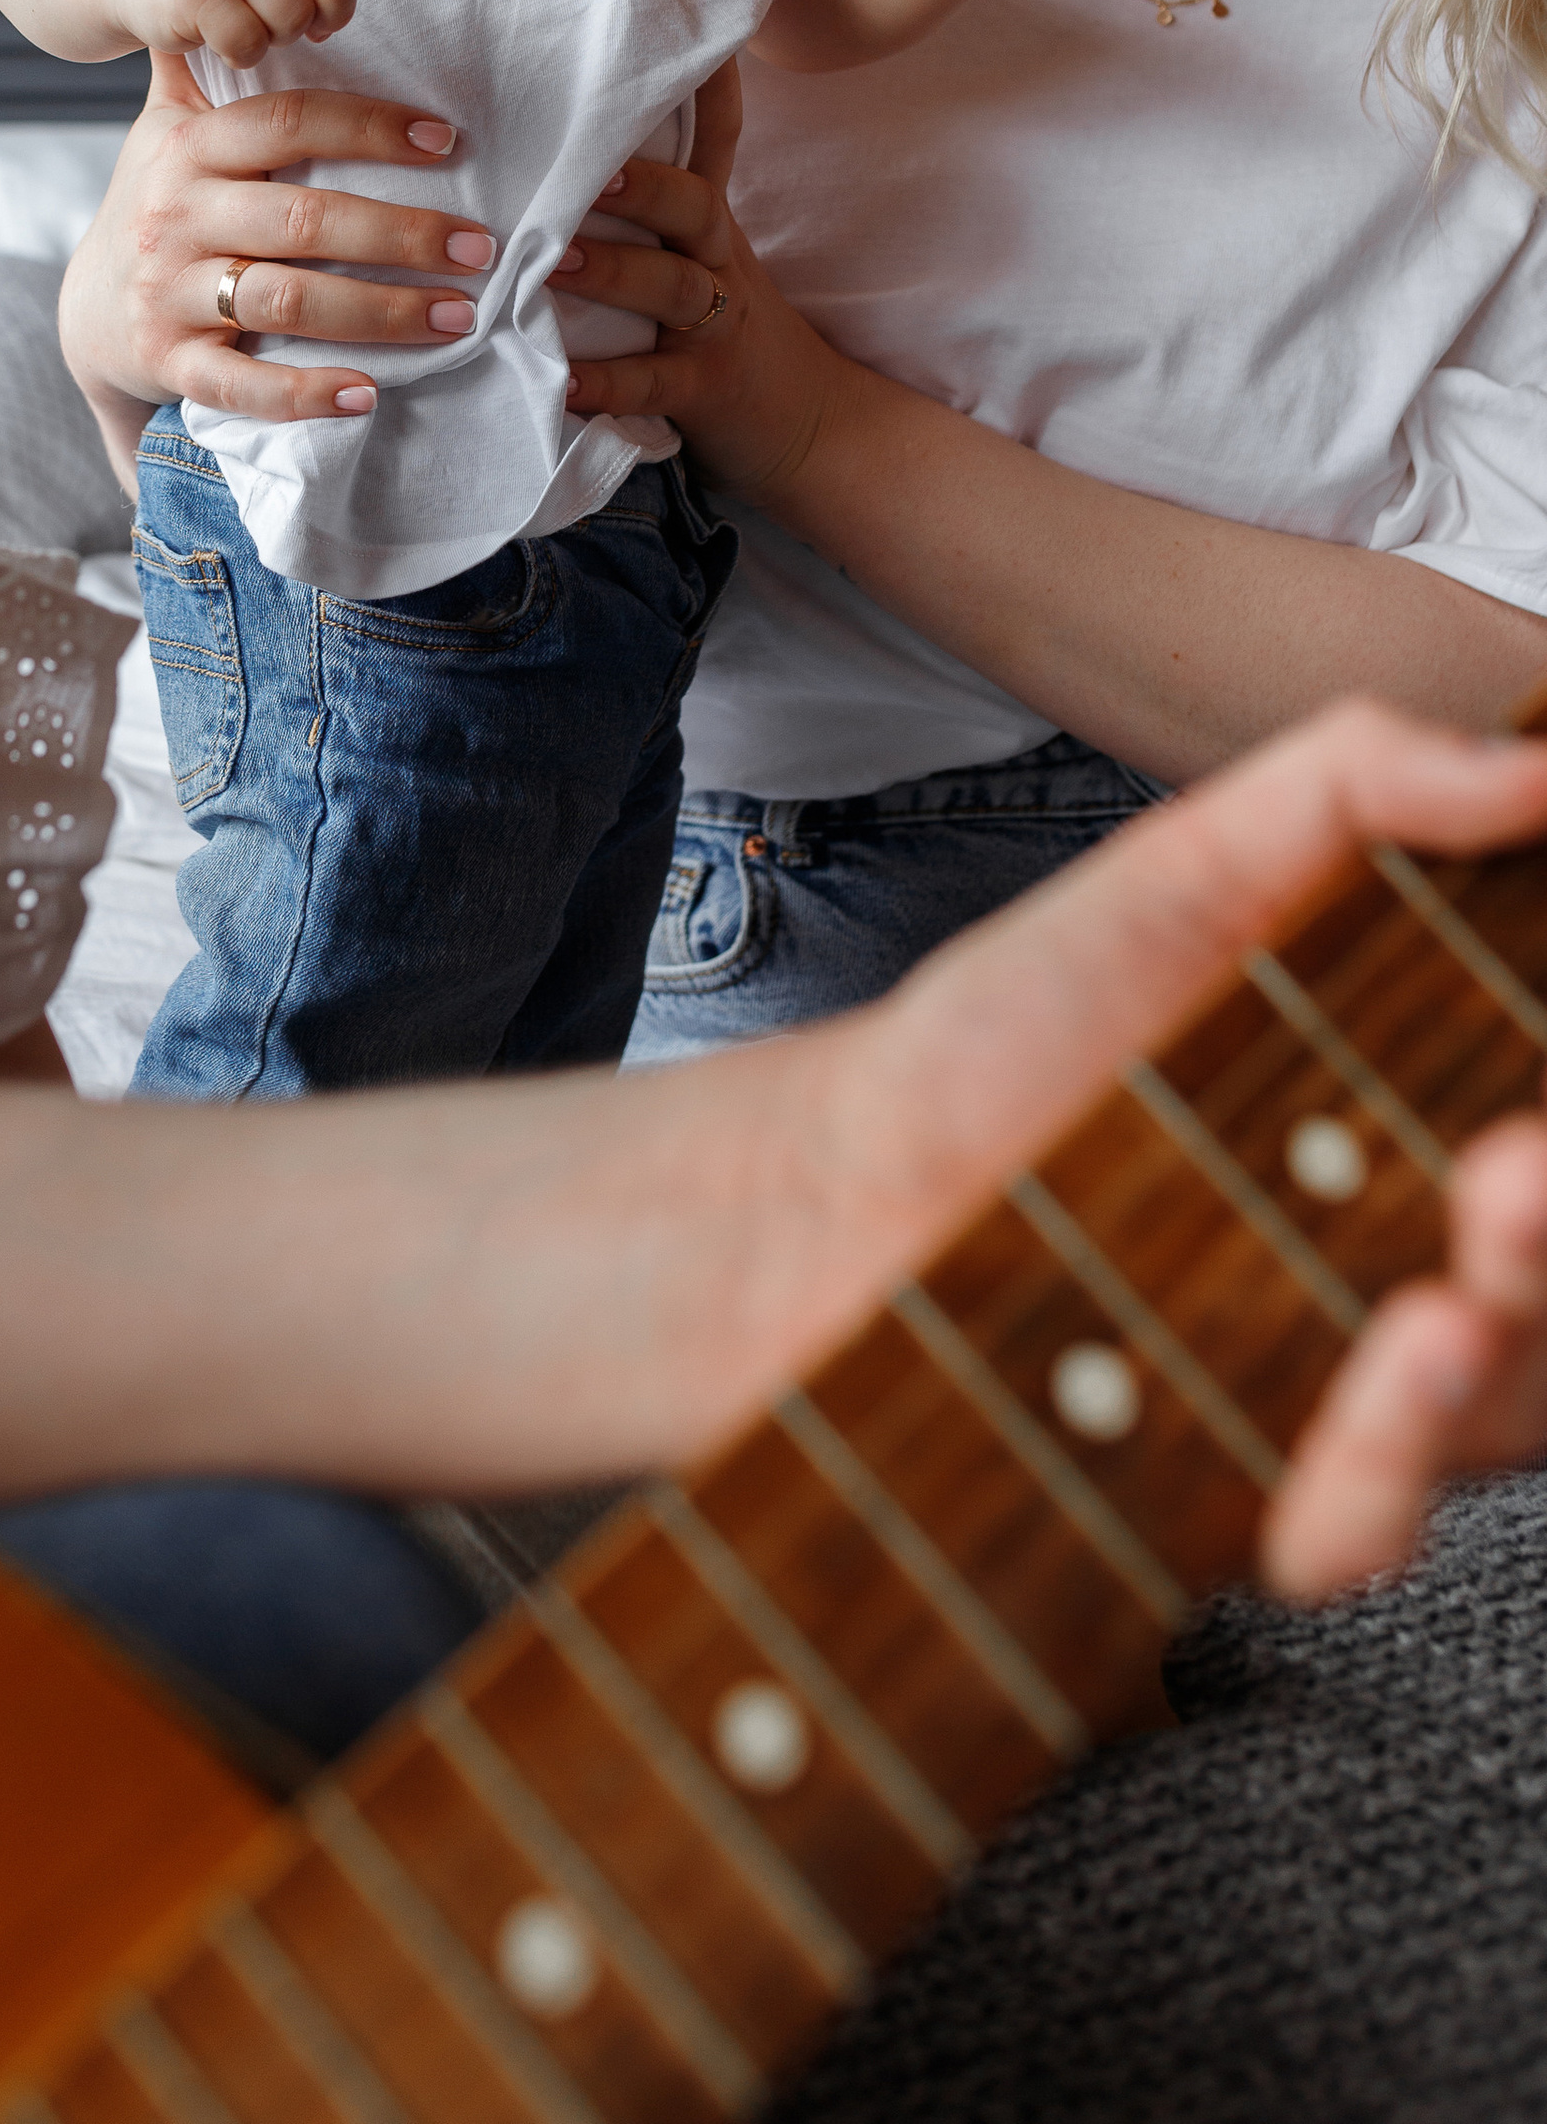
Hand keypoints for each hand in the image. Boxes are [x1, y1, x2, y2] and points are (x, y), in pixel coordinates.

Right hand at [57, 54, 496, 438]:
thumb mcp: (166, 126)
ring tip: (458, 316)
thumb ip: (202, 63)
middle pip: (302, 220)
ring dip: (381, 312)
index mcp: (186, 147)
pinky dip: (305, 393)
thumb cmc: (158, 205)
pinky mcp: (169, 363)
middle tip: (481, 248)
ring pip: (285, 301)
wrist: (87, 312)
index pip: (287, 122)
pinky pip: (241, 385)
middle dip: (402, 234)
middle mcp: (175, 216)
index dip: (369, 127)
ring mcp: (169, 292)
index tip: (448, 138)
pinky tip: (368, 392)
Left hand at [549, 69, 849, 501]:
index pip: (714, 137)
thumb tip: (565, 138)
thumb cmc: (724, 324)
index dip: (706, 83)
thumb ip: (650, 201)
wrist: (808, 421)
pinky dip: (608, 384)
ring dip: (615, 271)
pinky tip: (563, 382)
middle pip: (691, 205)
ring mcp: (715, 325)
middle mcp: (715, 259)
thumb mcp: (701, 253)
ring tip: (557, 262)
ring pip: (673, 287)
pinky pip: (655, 383)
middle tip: (583, 170)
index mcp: (707, 221)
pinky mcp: (705, 389)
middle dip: (640, 184)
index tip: (688, 30)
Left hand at [669, 702, 1546, 1598]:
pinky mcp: (1238, 1495)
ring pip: (1499, 1417)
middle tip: (1512, 1188)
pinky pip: (1351, 1533)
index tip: (1540, 1113)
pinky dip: (1371, 1483)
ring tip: (1449, 1302)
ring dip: (1497, 1373)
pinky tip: (1356, 1387)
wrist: (821, 1188)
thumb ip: (1351, 791)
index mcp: (1428, 1110)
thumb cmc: (1014, 1030)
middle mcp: (1418, 1259)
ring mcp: (1337, 1393)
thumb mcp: (1179, 874)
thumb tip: (1527, 763)